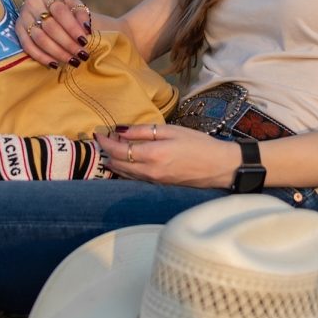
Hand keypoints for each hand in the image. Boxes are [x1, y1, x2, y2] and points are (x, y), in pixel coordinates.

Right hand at [16, 0, 92, 67]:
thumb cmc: (65, 7)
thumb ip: (82, 15)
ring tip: (72, 61)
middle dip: (67, 43)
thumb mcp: (75, 5)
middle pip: (50, 27)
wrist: (47, 8)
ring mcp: (22, 16)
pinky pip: (28, 46)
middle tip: (81, 55)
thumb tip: (86, 30)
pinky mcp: (17, 30)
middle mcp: (32, 2)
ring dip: (57, 52)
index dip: (72, 27)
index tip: (84, 41)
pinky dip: (42, 57)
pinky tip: (55, 64)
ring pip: (40, 38)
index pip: (60, 11)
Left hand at [94, 123, 239, 188]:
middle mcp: (150, 172)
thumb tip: (121, 131)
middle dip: (106, 153)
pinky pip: (135, 179)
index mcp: (153, 155)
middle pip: (118, 165)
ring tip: (107, 152)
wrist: (220, 167)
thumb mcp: (172, 131)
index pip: (119, 151)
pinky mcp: (159, 186)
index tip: (97, 134)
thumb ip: (145, 132)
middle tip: (100, 141)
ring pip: (125, 174)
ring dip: (113, 163)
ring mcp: (154, 182)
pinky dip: (125, 170)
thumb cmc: (199, 144)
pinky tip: (124, 163)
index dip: (106, 143)